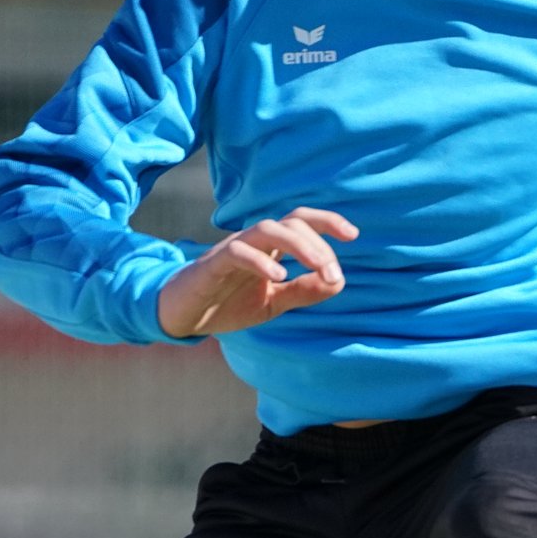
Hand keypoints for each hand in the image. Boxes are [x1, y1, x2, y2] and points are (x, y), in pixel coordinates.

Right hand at [157, 208, 359, 338]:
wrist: (183, 316)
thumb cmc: (227, 302)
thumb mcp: (274, 301)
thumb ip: (304, 291)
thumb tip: (338, 281)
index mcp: (268, 247)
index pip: (300, 222)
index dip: (326, 221)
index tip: (353, 235)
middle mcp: (252, 241)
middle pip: (289, 222)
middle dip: (318, 244)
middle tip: (333, 273)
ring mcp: (231, 250)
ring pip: (266, 229)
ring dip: (298, 246)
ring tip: (318, 267)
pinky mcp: (211, 265)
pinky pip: (237, 253)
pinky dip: (261, 261)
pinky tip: (279, 276)